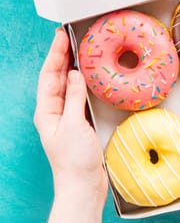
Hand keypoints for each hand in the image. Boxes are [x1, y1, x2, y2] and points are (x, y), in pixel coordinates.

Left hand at [34, 28, 106, 200]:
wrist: (83, 185)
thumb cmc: (74, 161)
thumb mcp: (74, 125)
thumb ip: (74, 98)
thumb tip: (75, 74)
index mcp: (47, 112)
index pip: (49, 76)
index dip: (55, 54)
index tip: (61, 37)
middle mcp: (54, 112)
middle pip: (56, 78)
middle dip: (62, 56)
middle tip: (70, 38)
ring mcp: (67, 117)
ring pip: (67, 86)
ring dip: (72, 68)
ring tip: (79, 51)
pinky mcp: (79, 122)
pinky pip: (79, 96)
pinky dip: (83, 84)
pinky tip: (89, 78)